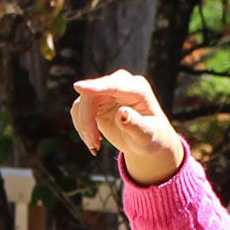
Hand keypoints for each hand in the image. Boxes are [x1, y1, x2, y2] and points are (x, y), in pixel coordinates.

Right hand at [70, 70, 182, 185]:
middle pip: (92, 95)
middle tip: (93, 145)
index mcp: (137, 88)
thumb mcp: (147, 136)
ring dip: (84, 126)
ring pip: (82, 103)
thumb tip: (121, 113)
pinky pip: (79, 109)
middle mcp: (120, 84)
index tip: (79, 87)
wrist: (145, 138)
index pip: (114, 85)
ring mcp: (105, 90)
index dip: (97, 87)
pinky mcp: (95, 99)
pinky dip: (82, 126)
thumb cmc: (151, 136)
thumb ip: (136, 125)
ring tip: (94, 146)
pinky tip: (94, 140)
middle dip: (87, 120)